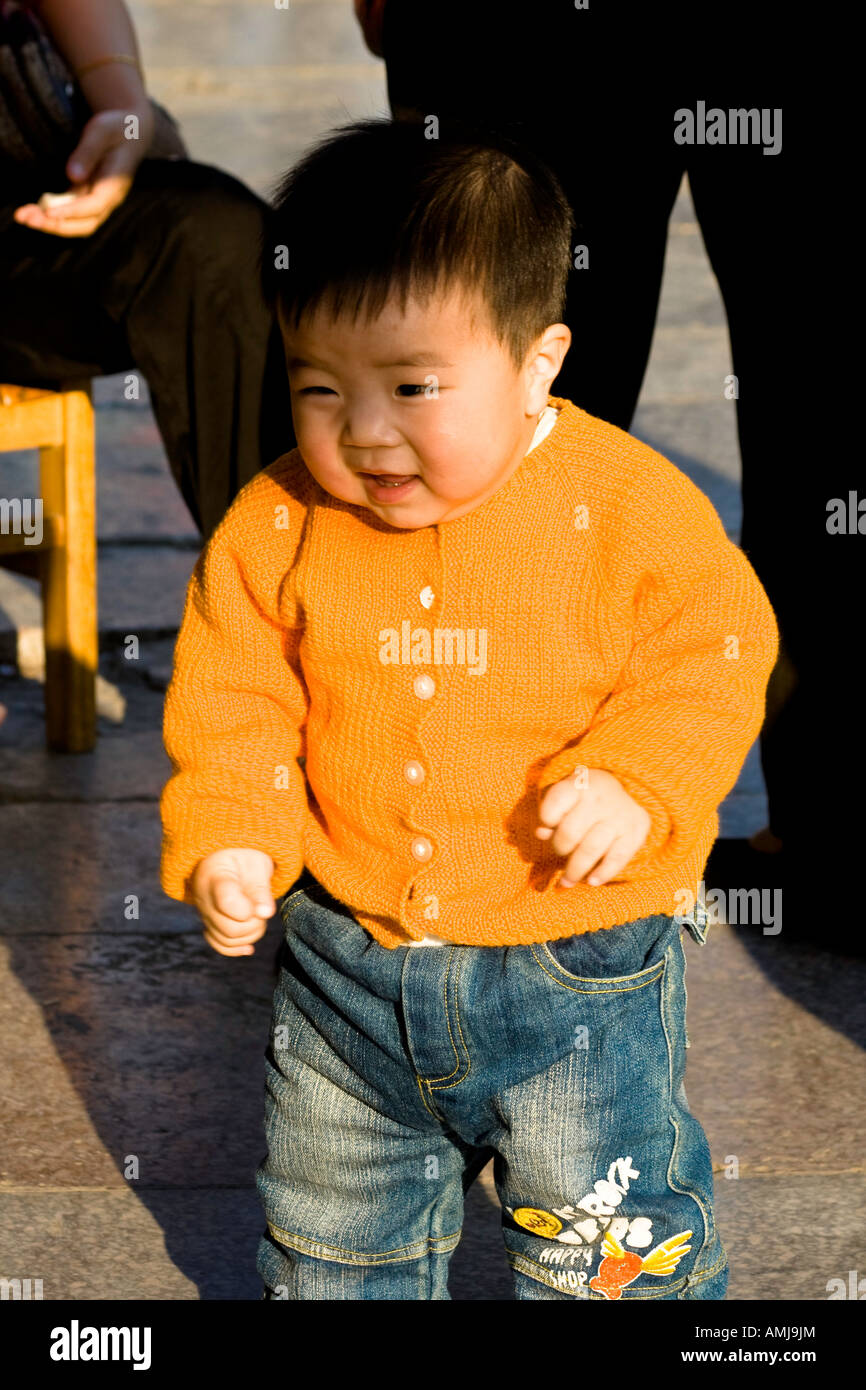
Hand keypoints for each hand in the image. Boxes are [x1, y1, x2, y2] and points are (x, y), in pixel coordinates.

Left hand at [12, 105, 152, 236]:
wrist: (130, 133)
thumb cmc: (116, 128)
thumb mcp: (102, 131)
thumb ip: (88, 152)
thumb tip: (73, 175)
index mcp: (115, 185)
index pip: (94, 206)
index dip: (72, 211)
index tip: (49, 212)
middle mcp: (108, 199)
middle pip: (85, 223)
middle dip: (57, 225)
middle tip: (28, 219)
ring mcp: (98, 200)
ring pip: (76, 222)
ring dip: (51, 223)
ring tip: (24, 217)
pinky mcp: (87, 196)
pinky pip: (70, 212)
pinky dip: (52, 215)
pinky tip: (33, 210)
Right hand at [190, 849, 276, 956]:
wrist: (224, 856)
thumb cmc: (244, 857)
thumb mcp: (256, 864)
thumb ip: (261, 889)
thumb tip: (266, 914)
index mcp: (216, 876)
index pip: (226, 901)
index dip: (247, 911)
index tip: (260, 906)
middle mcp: (204, 898)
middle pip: (229, 928)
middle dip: (254, 924)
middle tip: (262, 909)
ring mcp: (205, 913)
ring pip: (227, 940)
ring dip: (251, 935)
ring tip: (258, 918)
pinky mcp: (209, 923)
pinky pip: (220, 945)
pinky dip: (237, 949)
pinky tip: (249, 947)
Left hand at [535, 766, 650, 886]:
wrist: (622, 794)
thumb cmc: (582, 802)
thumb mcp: (565, 799)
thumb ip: (551, 815)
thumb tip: (542, 833)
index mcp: (580, 784)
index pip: (556, 802)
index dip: (546, 819)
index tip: (546, 827)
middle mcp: (601, 798)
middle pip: (570, 832)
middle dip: (559, 848)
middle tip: (559, 854)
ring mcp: (620, 814)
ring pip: (591, 849)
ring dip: (575, 870)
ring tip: (567, 882)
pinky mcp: (637, 830)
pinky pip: (617, 858)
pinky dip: (603, 873)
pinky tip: (592, 881)